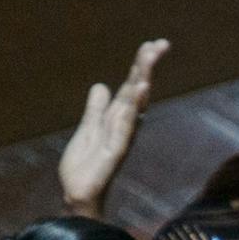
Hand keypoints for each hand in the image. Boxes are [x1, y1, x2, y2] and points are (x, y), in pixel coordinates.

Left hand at [58, 39, 168, 217]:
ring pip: (134, 104)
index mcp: (116, 118)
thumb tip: (102, 86)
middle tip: (161, 43)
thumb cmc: (83, 167)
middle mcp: (123, 125)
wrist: (77, 196)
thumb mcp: (86, 130)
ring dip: (142, 81)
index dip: (141, 66)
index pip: (131, 87)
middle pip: (137, 90)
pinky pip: (125, 126)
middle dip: (147, 66)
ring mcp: (120, 137)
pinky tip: (140, 91)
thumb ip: (95, 110)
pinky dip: (133, 108)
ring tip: (149, 59)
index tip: (151, 45)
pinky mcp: (114, 151)